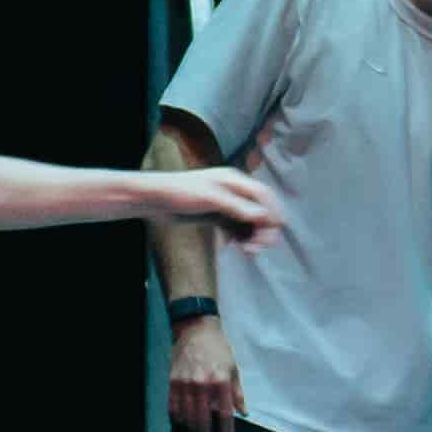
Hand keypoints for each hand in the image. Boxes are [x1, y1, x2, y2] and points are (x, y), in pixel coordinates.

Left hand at [157, 167, 284, 250]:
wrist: (154, 200)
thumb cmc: (180, 192)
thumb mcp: (210, 198)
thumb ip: (237, 207)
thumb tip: (263, 215)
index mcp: (233, 180)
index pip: (262, 194)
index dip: (273, 209)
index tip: (278, 227)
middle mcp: (232, 192)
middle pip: (258, 210)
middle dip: (263, 227)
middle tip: (262, 245)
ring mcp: (224, 205)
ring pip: (247, 222)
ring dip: (252, 236)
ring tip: (250, 251)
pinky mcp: (216, 217)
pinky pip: (235, 229)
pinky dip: (240, 238)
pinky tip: (240, 248)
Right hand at [167, 314, 243, 431]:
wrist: (195, 330)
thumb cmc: (218, 350)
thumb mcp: (234, 369)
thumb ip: (238, 393)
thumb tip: (244, 413)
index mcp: (221, 381)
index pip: (225, 414)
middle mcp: (202, 384)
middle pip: (203, 420)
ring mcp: (184, 384)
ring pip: (187, 417)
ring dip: (193, 430)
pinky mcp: (172, 382)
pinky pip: (173, 407)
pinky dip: (178, 418)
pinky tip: (184, 422)